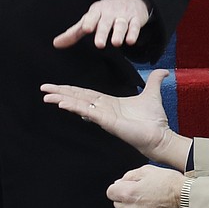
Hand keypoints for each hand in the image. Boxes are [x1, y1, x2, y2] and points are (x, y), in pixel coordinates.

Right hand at [41, 69, 188, 168]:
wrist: (161, 136)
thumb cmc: (154, 121)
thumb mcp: (152, 94)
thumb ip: (154, 81)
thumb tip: (164, 71)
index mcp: (108, 103)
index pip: (84, 94)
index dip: (70, 89)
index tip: (56, 86)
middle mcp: (102, 110)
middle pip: (77, 98)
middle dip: (60, 93)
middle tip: (43, 89)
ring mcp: (103, 117)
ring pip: (79, 105)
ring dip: (62, 99)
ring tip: (47, 96)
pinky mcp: (107, 122)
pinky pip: (88, 113)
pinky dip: (75, 107)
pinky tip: (62, 103)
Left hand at [53, 0, 150, 49]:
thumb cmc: (103, 12)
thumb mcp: (88, 19)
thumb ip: (73, 33)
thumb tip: (56, 44)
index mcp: (95, 12)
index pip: (91, 17)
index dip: (89, 22)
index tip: (86, 29)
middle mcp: (109, 13)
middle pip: (105, 23)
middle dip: (102, 32)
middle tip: (99, 44)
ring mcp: (123, 16)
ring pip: (121, 25)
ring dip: (119, 33)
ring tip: (116, 43)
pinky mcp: (136, 19)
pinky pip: (135, 26)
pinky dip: (133, 33)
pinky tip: (131, 41)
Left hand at [106, 165, 184, 207]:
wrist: (188, 200)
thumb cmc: (171, 184)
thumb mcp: (147, 170)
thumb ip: (129, 176)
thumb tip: (120, 182)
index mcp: (128, 194)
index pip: (110, 192)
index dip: (119, 187)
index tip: (127, 186)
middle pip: (118, 204)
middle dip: (126, 198)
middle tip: (143, 192)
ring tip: (152, 200)